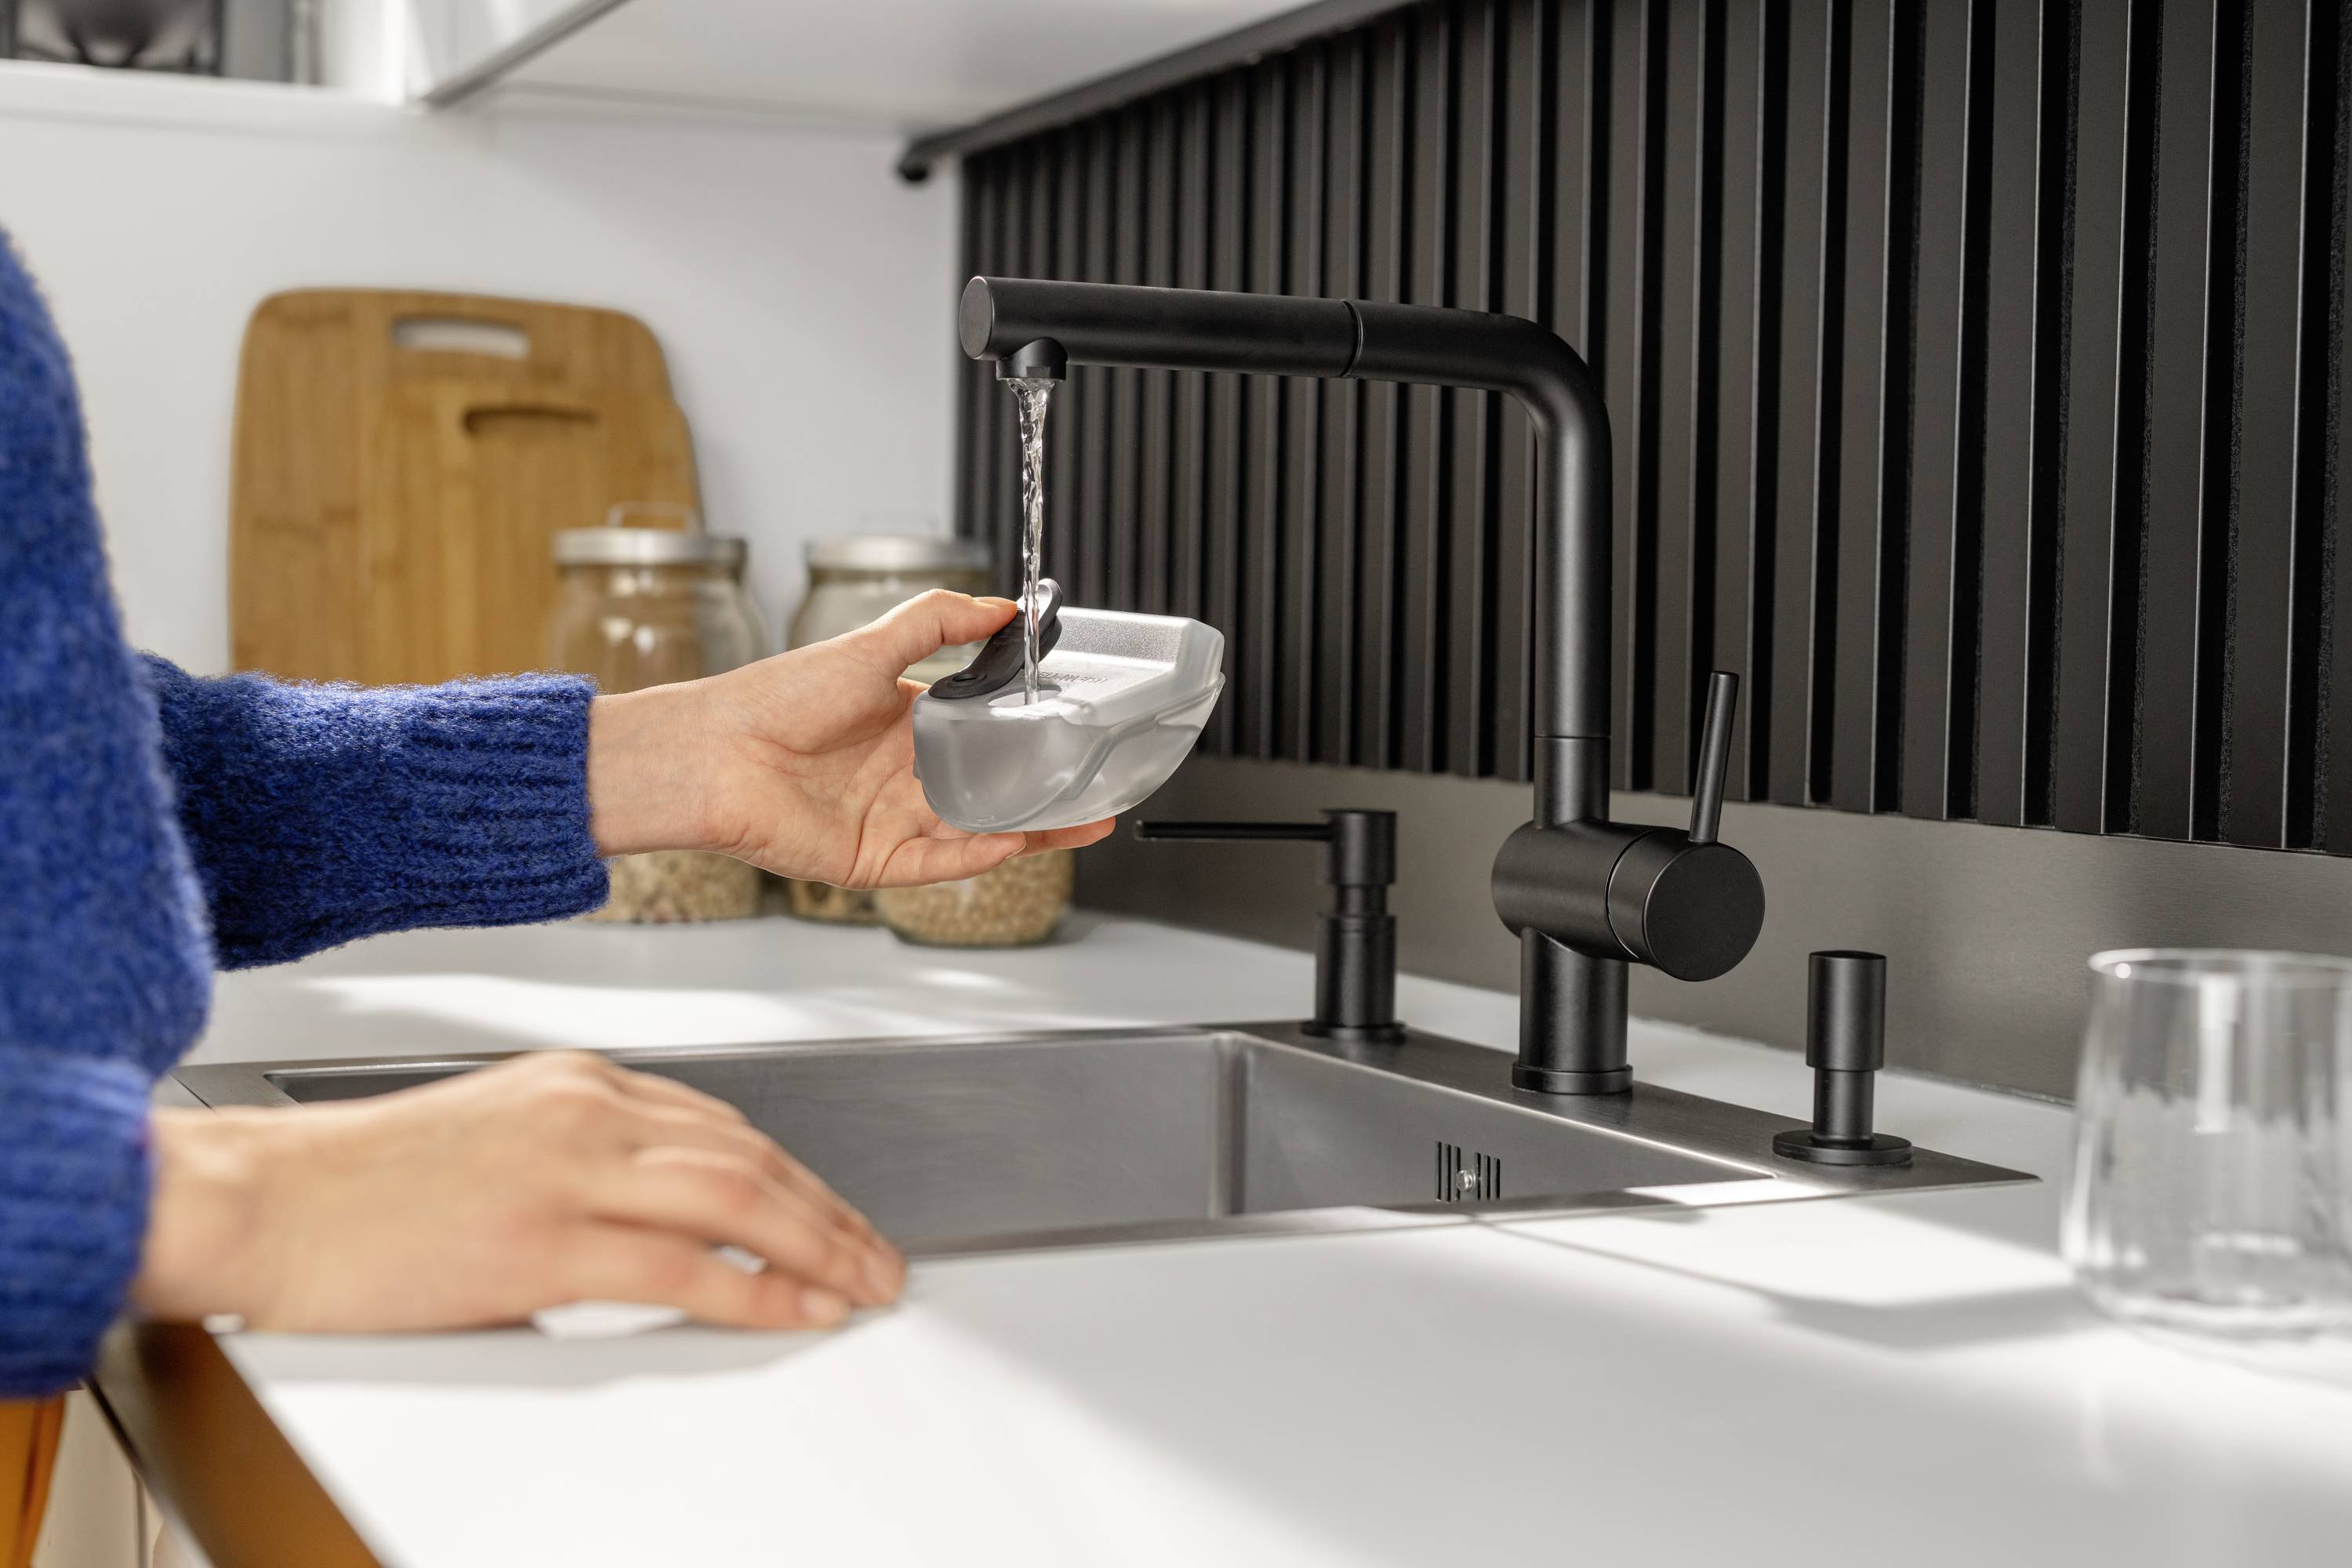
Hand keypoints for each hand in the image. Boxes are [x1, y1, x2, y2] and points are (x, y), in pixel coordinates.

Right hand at [134, 1053, 902, 1331]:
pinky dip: (756, 1291)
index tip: (835, 1212)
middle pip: (752, 1155)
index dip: (798, 1174)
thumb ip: (585, 1163)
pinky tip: (798, 1310)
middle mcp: (587, 1113)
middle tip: (878, 1256)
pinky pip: (683, 1267)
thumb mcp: (498, 1138)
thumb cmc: (361, 1183)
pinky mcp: (542, 1245)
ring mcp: (569, 1174)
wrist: (263, 1198)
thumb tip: (662, 1221)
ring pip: (739, 1198)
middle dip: (830, 1213)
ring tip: (863, 1284)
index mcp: (579, 1082)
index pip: (725, 1122)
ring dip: (818, 1247)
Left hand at [587, 590, 1113, 886]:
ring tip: (1083, 822)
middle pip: (990, 791)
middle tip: (1096, 789)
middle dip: (1045, 795)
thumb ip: (939, 622)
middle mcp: (901, 776)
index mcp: (904, 725)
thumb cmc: (775, 697)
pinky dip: (977, 857)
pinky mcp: (872, 862)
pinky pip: (938, 864)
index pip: (982, 736)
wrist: (714, 753)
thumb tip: (1002, 604)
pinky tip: (1014, 843)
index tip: (1071, 731)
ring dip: (1031, 831)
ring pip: (976, 832)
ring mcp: (890, 823)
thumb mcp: (870, 645)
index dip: (1026, 738)